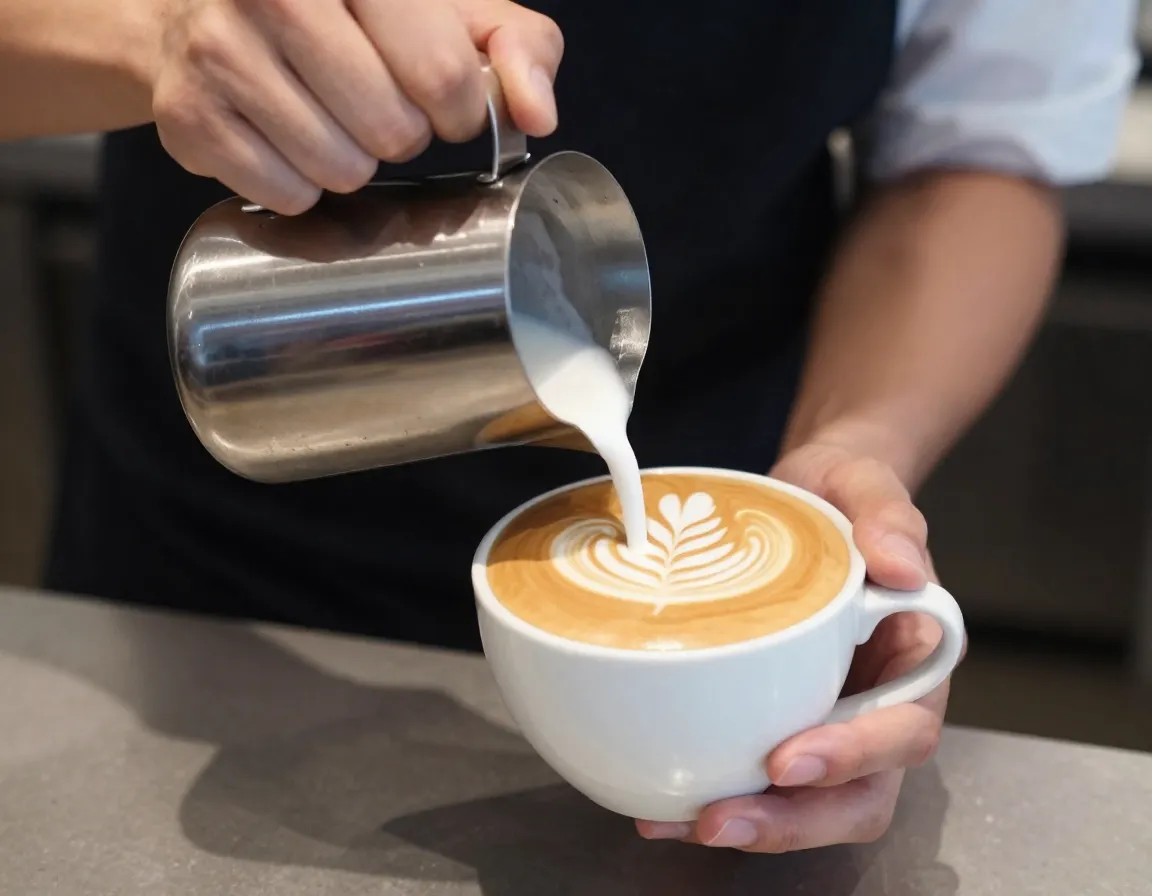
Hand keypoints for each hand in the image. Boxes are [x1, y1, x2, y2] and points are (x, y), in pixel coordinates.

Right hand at [146, 0, 562, 212]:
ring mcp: (219, 51)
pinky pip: (286, 195)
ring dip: (352, 164)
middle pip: (392, 130)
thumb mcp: (445, 9)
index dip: (457, 109)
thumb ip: (514, 47)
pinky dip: (300, 185)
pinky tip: (287, 140)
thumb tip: (538, 113)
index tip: (440, 102)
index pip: (443, 74)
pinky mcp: (187, 115)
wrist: (203, 7)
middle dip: (401, 135)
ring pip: (341, 170)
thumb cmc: (346, 12)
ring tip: (330, 121)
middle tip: (376, 108)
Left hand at [636, 442, 959, 850]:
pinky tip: (663, 805)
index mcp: (913, 661)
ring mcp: (827, 720)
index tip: (788, 760)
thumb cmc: (845, 494)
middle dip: (794, 821)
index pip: (903, 731)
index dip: (852, 758)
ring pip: (808, 805)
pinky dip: (718, 796)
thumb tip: (901, 567)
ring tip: (679, 824)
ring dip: (750, 825)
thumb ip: (890, 517)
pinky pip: (758, 777)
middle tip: (722, 820)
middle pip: (859, 797)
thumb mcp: (867, 484)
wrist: (807, 494)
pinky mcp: (778, 718)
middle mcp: (876, 705)